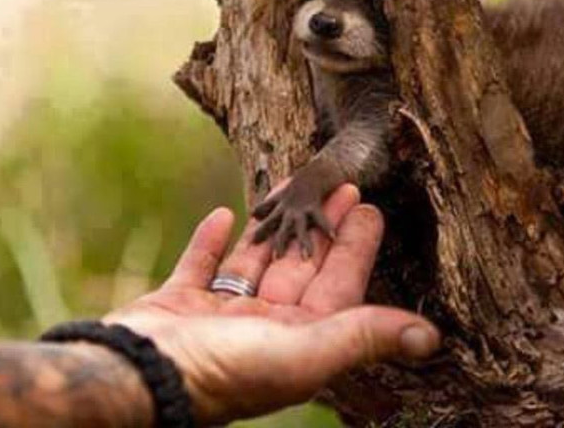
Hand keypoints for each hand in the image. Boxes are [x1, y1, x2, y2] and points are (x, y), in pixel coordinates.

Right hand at [105, 184, 439, 425]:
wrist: (134, 377)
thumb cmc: (222, 371)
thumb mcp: (303, 353)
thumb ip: (362, 336)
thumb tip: (430, 337)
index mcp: (295, 339)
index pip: (338, 285)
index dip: (355, 246)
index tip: (369, 207)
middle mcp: (261, 329)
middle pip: (300, 267)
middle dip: (322, 227)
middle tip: (341, 185)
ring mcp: (217, 316)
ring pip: (254, 262)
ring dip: (272, 228)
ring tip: (288, 189)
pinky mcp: (178, 304)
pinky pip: (201, 265)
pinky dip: (212, 241)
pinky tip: (223, 215)